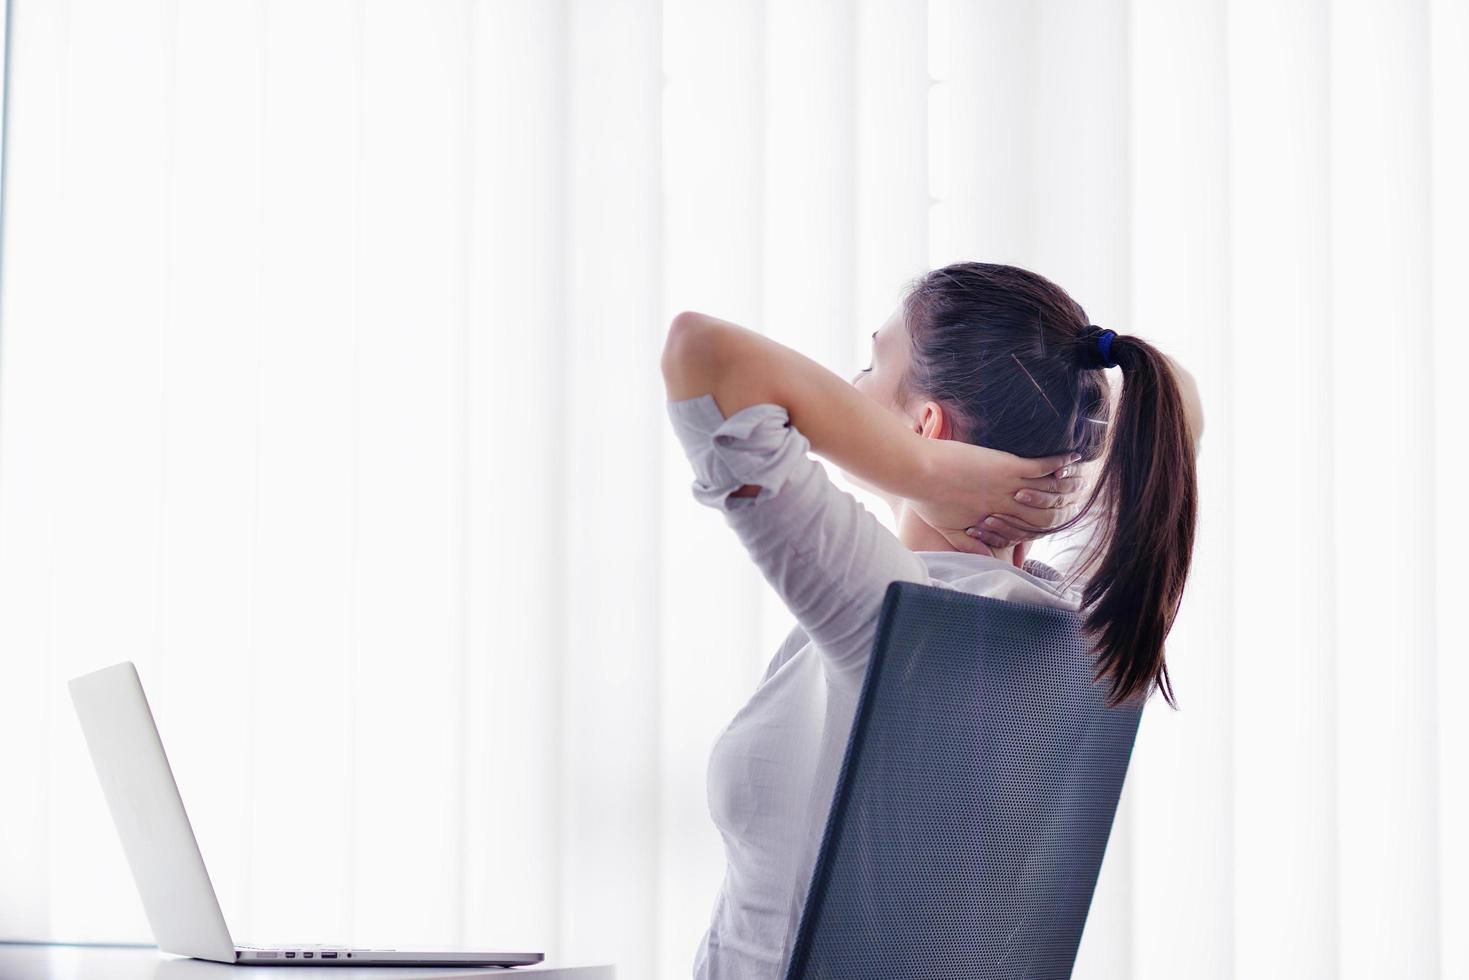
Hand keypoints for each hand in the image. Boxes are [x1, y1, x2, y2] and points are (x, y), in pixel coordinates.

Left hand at [908, 440, 1087, 555]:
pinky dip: (1060, 462)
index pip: (1025, 530)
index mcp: (992, 520)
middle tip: (1074, 499)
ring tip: (1080, 479)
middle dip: (1060, 507)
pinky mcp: (1008, 467)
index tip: (1048, 516)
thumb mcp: (947, 529)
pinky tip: (1074, 458)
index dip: (1039, 527)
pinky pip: (1042, 467)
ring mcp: (1008, 486)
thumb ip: (968, 545)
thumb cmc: (925, 498)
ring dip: (1066, 485)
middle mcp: (1005, 506)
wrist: (916, 472)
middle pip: (1043, 514)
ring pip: (1048, 491)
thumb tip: (985, 558)